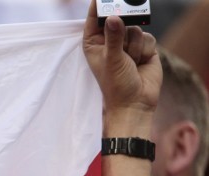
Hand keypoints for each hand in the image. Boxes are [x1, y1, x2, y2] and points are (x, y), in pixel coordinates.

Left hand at [82, 1, 160, 115]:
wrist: (136, 101)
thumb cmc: (116, 84)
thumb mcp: (112, 59)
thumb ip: (114, 37)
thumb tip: (113, 17)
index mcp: (93, 43)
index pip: (95, 19)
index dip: (99, 6)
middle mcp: (110, 40)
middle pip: (118, 17)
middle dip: (122, 22)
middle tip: (122, 31)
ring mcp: (127, 42)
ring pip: (135, 27)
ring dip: (134, 45)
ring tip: (131, 61)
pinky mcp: (143, 45)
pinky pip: (147, 35)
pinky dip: (145, 48)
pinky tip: (141, 61)